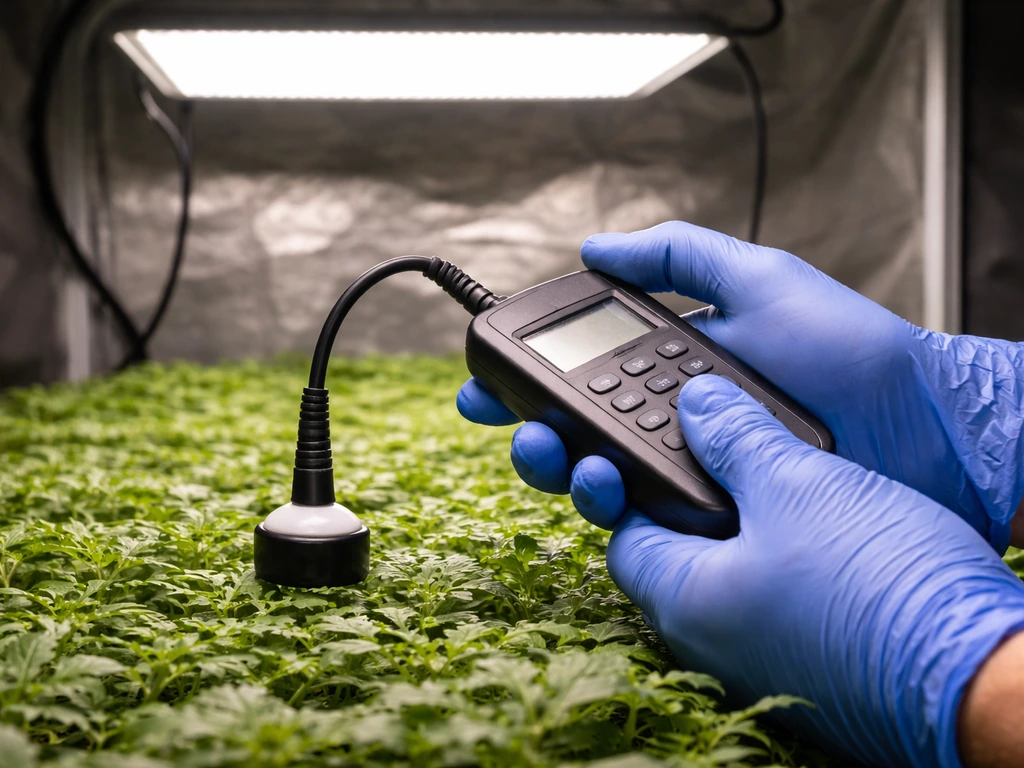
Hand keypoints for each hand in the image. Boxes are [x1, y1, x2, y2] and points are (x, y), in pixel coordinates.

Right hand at [458, 222, 1023, 550]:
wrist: (915, 420)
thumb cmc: (845, 346)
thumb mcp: (757, 277)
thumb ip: (677, 255)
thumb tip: (594, 245)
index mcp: (666, 368)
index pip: (575, 378)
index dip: (523, 384)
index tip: (481, 384)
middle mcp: (667, 424)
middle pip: (572, 437)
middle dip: (528, 433)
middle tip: (516, 425)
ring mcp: (687, 475)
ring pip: (595, 482)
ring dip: (559, 469)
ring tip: (561, 452)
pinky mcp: (708, 520)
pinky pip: (642, 520)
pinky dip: (610, 504)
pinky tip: (603, 482)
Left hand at [612, 376, 1023, 765]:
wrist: (981, 674)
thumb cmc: (884, 588)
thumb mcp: (798, 482)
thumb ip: (735, 437)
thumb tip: (699, 406)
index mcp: (685, 601)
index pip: (624, 532)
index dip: (634, 481)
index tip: (660, 442)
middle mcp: (711, 640)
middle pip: (671, 552)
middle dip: (688, 496)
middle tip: (717, 449)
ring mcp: (759, 657)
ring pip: (726, 573)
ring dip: (740, 523)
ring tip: (773, 475)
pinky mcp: (808, 661)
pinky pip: (771, 598)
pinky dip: (778, 555)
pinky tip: (812, 521)